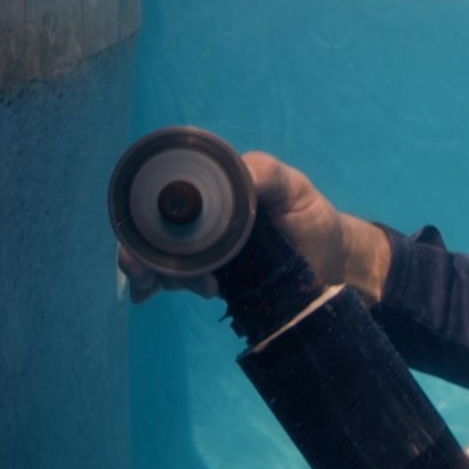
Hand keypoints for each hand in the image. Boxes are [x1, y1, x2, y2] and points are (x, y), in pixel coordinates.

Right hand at [118, 151, 390, 304]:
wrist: (331, 261)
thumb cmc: (309, 214)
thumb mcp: (292, 187)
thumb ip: (268, 173)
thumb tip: (242, 172)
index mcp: (211, 193)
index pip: (164, 198)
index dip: (140, 215)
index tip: (136, 237)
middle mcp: (198, 221)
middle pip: (151, 234)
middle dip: (137, 255)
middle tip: (146, 275)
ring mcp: (202, 252)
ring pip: (162, 262)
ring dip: (162, 277)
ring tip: (205, 287)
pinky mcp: (211, 280)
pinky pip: (179, 283)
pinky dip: (165, 289)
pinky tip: (177, 296)